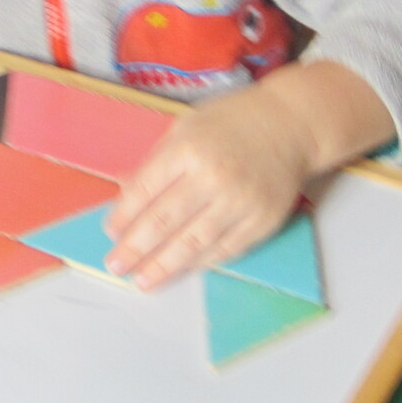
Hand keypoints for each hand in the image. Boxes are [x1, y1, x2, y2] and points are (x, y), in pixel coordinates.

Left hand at [103, 83, 314, 290]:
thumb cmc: (234, 121)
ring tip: (143, 280)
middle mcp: (213, 176)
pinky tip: (182, 269)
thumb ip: (158, 161)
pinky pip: (225, 249)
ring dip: (164, 266)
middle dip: (135, 248)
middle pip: (164, 221)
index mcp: (188, 148)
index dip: (124, 215)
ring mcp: (239, 201)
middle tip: (116, 266)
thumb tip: (126, 197)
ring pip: (193, 243)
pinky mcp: (261, 220)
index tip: (109, 233)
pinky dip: (201, 262)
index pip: (145, 189)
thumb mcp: (188, 126)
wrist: (292, 124)